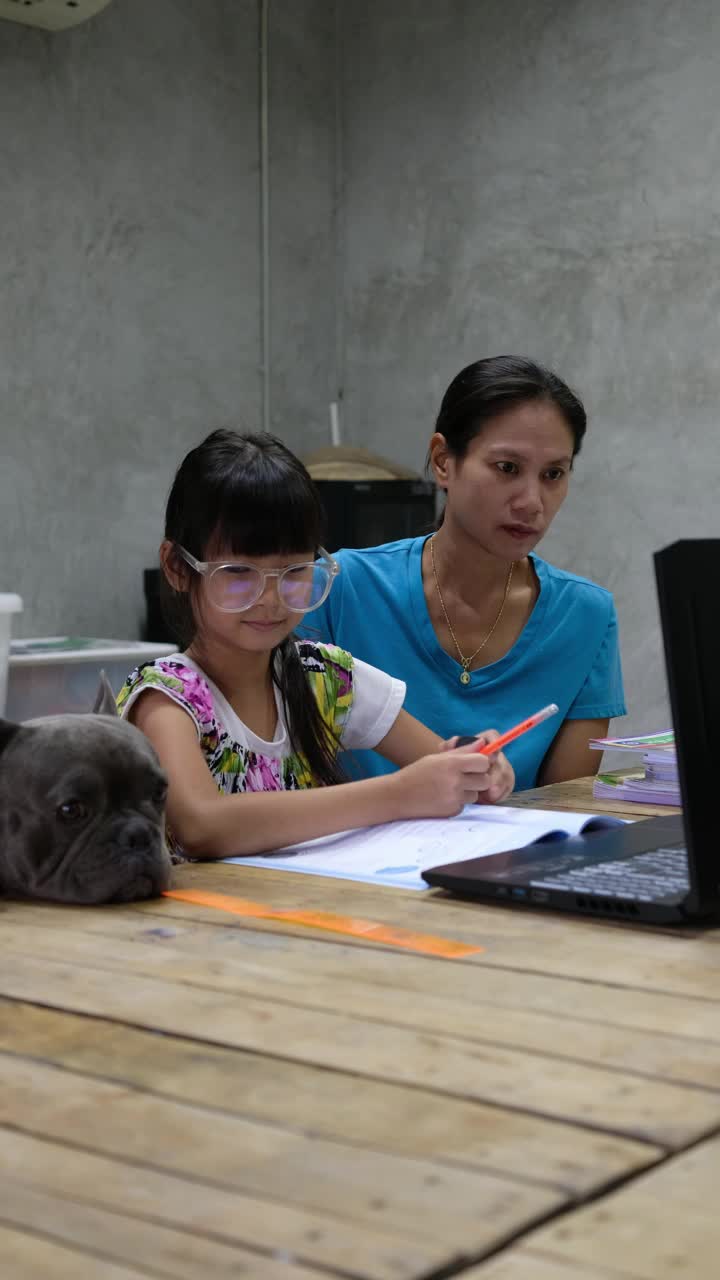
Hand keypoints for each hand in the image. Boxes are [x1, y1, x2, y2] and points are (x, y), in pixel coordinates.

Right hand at [389, 738, 511, 819]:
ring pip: (476, 794)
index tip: (474, 764)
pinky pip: (465, 805)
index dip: (481, 762)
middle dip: (479, 778)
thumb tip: (482, 743)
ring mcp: (454, 798)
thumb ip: (462, 751)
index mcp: (451, 764)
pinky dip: (458, 802)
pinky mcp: (452, 811)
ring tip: (449, 788)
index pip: (483, 762)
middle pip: (485, 780)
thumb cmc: (417, 773)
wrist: (397, 796)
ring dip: (468, 791)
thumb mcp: (437, 758)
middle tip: (465, 777)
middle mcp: (455, 781)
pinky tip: (442, 797)